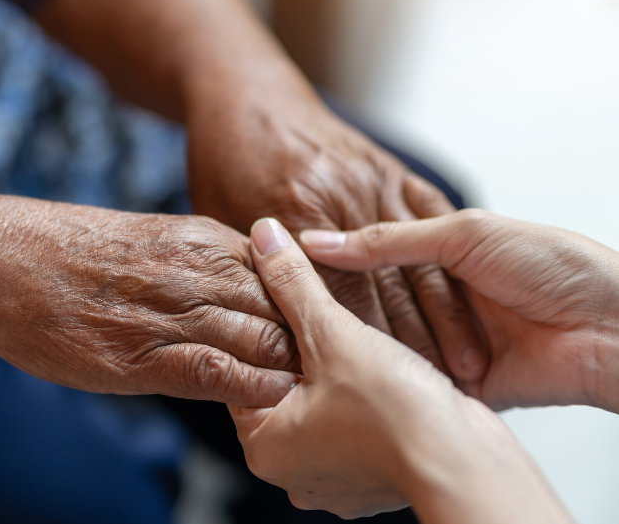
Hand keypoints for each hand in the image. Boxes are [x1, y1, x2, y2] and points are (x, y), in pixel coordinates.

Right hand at [0, 200, 300, 406]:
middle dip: (313, 341)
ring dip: (291, 369)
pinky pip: (218, 372)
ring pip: (263, 338)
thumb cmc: (76, 253)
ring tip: (313, 394)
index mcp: (206, 239)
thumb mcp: (155, 239)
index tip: (323, 332)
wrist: (7, 261)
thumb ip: (204, 264)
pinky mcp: (145, 356)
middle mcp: (200, 271)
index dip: (310, 307)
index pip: (286, 275)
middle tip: (333, 370)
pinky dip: (251, 389)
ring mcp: (173, 312)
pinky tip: (268, 402)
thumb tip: (243, 297)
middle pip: (286, 308)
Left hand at [187, 87, 487, 383]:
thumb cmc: (226, 161)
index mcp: (294, 212)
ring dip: (446, 318)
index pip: (337, 295)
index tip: (386, 394)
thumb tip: (266, 332)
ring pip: (417, 259)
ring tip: (469, 368)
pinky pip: (431, 222)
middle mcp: (340, 196)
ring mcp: (371, 180)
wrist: (248, 94)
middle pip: (384, 285)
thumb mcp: (221, 219)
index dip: (365, 350)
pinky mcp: (392, 170)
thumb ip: (250, 270)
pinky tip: (467, 303)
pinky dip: (449, 264)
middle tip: (439, 396)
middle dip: (414, 346)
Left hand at [230, 218, 571, 523]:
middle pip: (285, 385)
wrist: (468, 467)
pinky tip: (381, 369)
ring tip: (353, 337)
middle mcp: (292, 469)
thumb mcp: (333, 333)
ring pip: (323, 402)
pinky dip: (365, 394)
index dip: (266, 327)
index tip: (284, 297)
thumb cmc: (396, 413)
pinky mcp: (373, 476)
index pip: (246, 370)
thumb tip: (263, 236)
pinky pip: (356, 421)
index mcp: (264, 445)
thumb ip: (294, 283)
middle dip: (305, 348)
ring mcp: (334, 477)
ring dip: (338, 368)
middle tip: (322, 313)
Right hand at [300, 209, 618, 411]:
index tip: (286, 265)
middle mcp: (441, 298)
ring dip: (361, 345)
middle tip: (286, 313)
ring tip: (307, 346)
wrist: (612, 327)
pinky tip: (352, 374)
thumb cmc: (556, 265)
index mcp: (442, 252)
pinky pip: (414, 381)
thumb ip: (389, 240)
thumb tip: (321, 241)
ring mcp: (448, 342)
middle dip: (339, 309)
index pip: (370, 257)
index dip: (331, 262)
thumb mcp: (465, 234)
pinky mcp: (460, 384)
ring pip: (389, 345)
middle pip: (375, 304)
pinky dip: (391, 379)